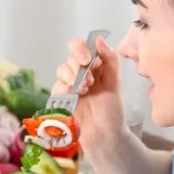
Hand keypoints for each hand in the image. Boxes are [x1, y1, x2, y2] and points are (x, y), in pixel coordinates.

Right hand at [52, 35, 124, 152]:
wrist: (104, 134)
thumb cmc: (112, 109)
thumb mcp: (115, 81)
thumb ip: (110, 59)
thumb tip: (98, 39)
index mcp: (95, 63)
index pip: (84, 45)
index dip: (82, 48)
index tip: (87, 59)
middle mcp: (81, 70)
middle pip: (71, 54)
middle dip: (78, 64)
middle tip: (88, 78)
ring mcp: (69, 82)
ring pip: (63, 68)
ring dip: (72, 76)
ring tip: (84, 90)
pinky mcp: (60, 95)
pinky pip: (57, 84)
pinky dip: (64, 86)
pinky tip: (74, 94)